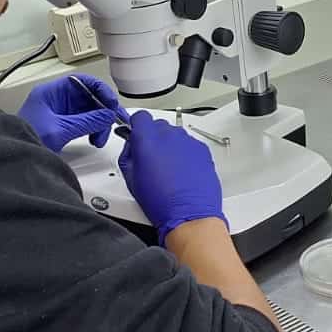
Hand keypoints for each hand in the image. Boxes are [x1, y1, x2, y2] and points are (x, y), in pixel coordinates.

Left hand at [16, 74, 127, 152]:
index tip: (111, 102)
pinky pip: (85, 123)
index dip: (100, 89)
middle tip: (113, 121)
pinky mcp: (63, 126)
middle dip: (103, 110)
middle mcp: (57, 100)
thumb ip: (87, 121)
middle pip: (89, 97)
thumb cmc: (23, 139)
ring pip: (89, 111)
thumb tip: (107, 115)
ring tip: (100, 137)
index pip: (82, 81)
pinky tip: (95, 138)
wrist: (13, 158)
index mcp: (51, 92)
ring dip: (100, 123)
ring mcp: (61, 113)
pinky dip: (94, 130)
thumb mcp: (60, 129)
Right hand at [117, 111, 225, 241]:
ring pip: (175, 135)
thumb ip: (128, 154)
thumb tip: (131, 146)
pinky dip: (185, 153)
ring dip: (170, 146)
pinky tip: (182, 171)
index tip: (136, 134)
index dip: (137, 126)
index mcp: (148, 139)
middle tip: (151, 157)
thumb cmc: (161, 202)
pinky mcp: (202, 150)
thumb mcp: (131, 178)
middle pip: (158, 125)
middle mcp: (169, 136)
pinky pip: (190, 145)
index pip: (140, 117)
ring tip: (168, 168)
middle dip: (153, 138)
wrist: (189, 214)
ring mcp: (188, 142)